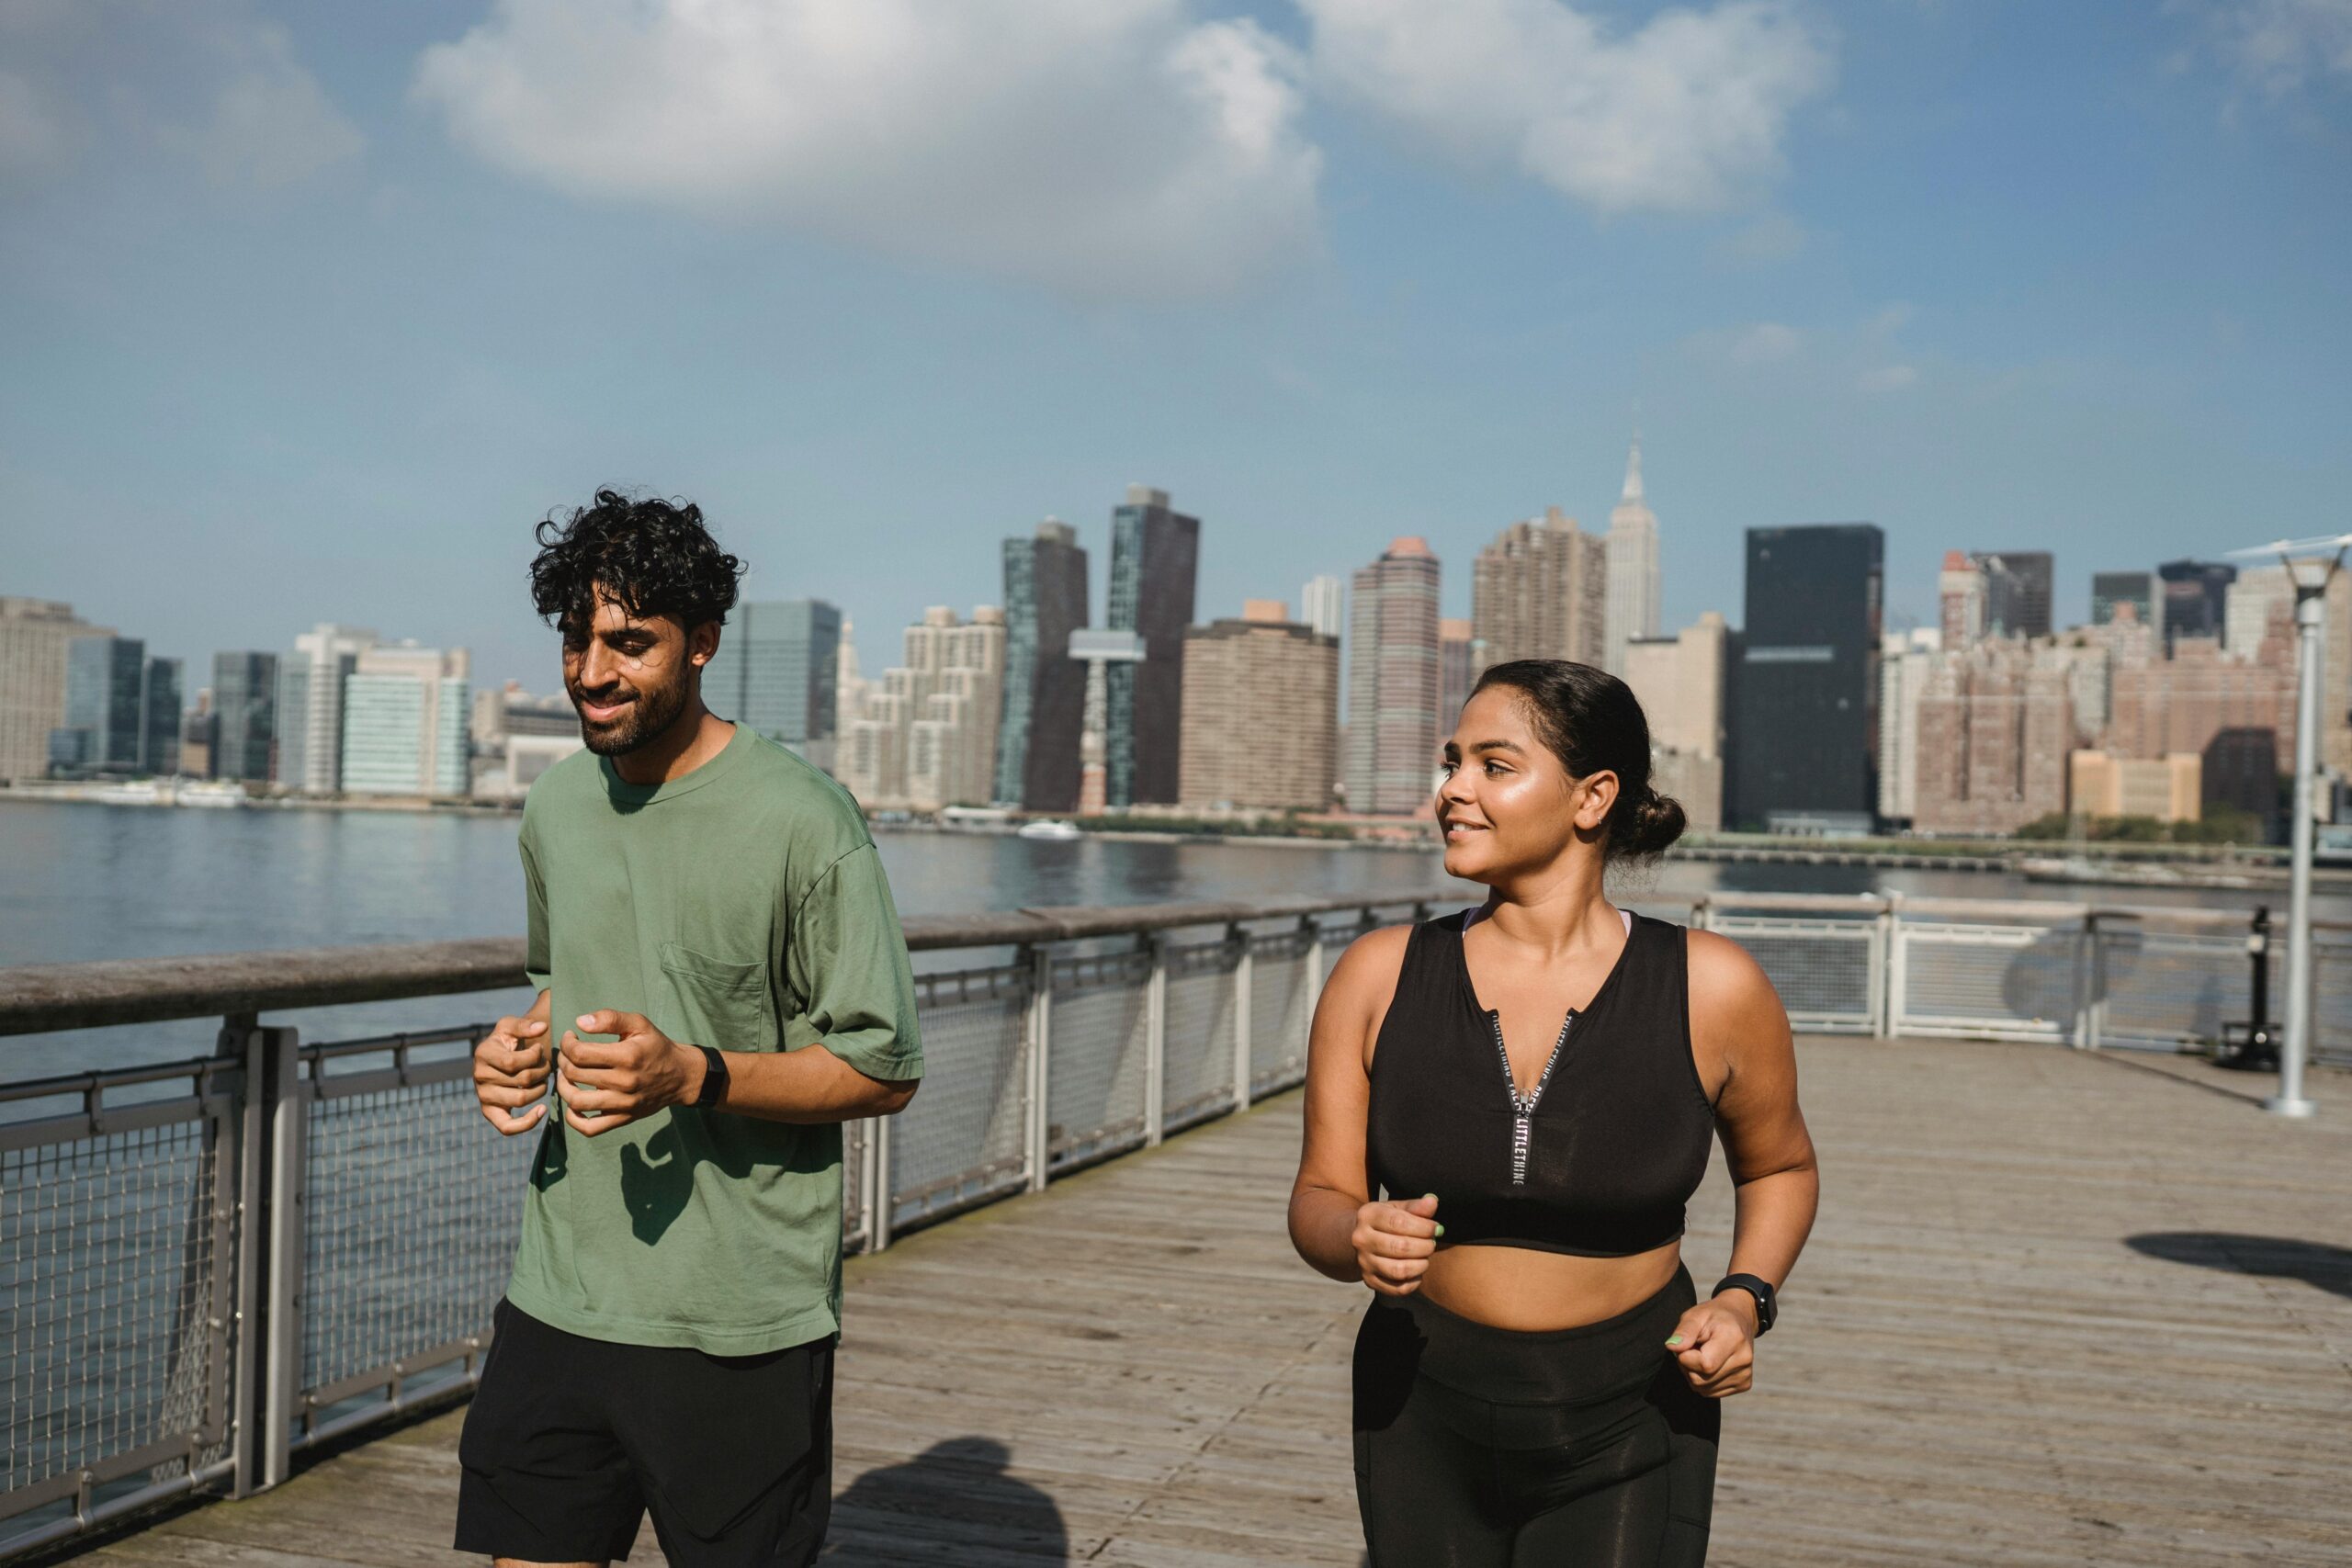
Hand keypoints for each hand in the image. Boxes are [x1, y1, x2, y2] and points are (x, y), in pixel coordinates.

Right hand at [473, 1013, 550, 1135]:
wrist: (498, 1057)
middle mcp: (479, 1076)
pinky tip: (542, 1110)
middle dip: (542, 1071)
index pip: (513, 1062)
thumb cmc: (507, 1040)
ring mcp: (484, 1096)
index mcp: (483, 1054)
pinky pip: (507, 1127)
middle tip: (547, 1066)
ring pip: (520, 1099)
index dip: (534, 1057)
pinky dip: (527, 1122)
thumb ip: (525, 1025)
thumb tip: (542, 1028)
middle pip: (521, 1081)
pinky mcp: (490, 1112)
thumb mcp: (511, 1026)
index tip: (540, 1050)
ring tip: (543, 1079)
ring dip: (540, 1089)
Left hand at [555, 1010, 701, 1135]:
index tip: (571, 1038)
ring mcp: (623, 1103)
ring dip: (563, 1087)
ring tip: (566, 1076)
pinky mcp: (623, 1118)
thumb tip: (580, 1022)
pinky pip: (590, 1128)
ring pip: (577, 1101)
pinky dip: (573, 1119)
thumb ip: (610, 1018)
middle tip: (567, 1054)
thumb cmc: (657, 1047)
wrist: (681, 1076)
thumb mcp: (640, 1024)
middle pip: (574, 1074)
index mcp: (627, 1056)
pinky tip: (573, 1104)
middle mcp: (624, 1082)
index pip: (579, 1053)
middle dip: (563, 1061)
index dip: (567, 1044)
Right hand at [1352, 1194, 1441, 1295]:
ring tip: (1425, 1257)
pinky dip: (1414, 1282)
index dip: (1424, 1227)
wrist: (1359, 1239)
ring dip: (1421, 1265)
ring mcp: (1364, 1262)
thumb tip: (1433, 1202)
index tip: (1436, 1228)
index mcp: (1368, 1215)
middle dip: (1425, 1246)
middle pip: (1401, 1247)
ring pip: (1400, 1270)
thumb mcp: (1397, 1208)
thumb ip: (1416, 1206)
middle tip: (1432, 1243)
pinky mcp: (1369, 1281)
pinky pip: (1398, 1289)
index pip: (1399, 1222)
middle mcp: (1362, 1240)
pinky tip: (1417, 1271)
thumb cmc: (1385, 1221)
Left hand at [1666, 1292, 1757, 1396]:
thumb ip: (1684, 1331)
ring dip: (1695, 1374)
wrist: (1739, 1320)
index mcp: (1733, 1339)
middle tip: (1693, 1348)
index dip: (1686, 1357)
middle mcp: (1743, 1360)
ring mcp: (1745, 1375)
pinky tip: (1711, 1364)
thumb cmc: (1713, 1317)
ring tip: (1703, 1354)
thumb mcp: (1695, 1315)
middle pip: (1700, 1380)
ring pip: (1703, 1389)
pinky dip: (1704, 1380)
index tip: (1687, 1344)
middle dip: (1687, 1366)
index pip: (1704, 1365)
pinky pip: (1711, 1392)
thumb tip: (1671, 1346)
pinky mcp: (1744, 1384)